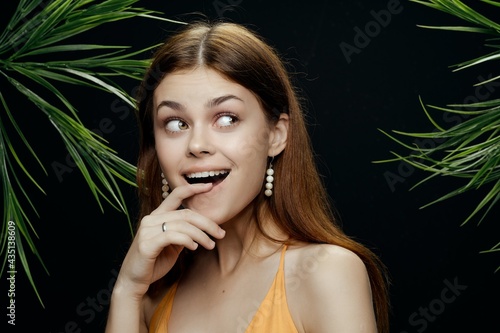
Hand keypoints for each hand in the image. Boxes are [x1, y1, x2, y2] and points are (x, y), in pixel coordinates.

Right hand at [114, 183, 225, 297]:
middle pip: (186, 213)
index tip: (209, 186)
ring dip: (201, 235)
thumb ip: (183, 233)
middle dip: (207, 223)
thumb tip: (202, 228)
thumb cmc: (154, 263)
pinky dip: (187, 240)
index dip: (193, 188)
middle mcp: (150, 219)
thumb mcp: (172, 245)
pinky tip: (194, 247)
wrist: (134, 282)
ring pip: (182, 225)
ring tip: (210, 244)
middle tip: (221, 233)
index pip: (175, 195)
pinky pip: (173, 236)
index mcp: (157, 216)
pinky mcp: (147, 244)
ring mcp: (147, 230)